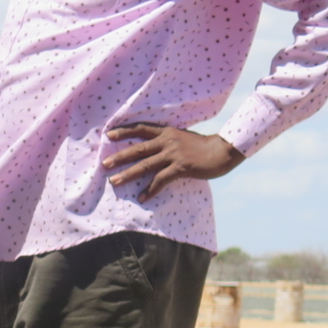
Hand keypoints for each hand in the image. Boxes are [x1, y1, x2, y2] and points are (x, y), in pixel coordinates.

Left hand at [103, 125, 244, 200]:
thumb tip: (153, 150)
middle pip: (138, 149)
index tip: (109, 134)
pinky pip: (160, 180)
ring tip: (115, 182)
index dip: (125, 131)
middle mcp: (167, 141)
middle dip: (120, 156)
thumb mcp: (182, 138)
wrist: (223, 150)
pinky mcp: (180, 167)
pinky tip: (142, 198)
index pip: (141, 129)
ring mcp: (173, 154)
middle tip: (104, 164)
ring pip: (145, 165)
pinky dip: (150, 190)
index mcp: (167, 132)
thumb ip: (167, 141)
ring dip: (128, 174)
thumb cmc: (202, 147)